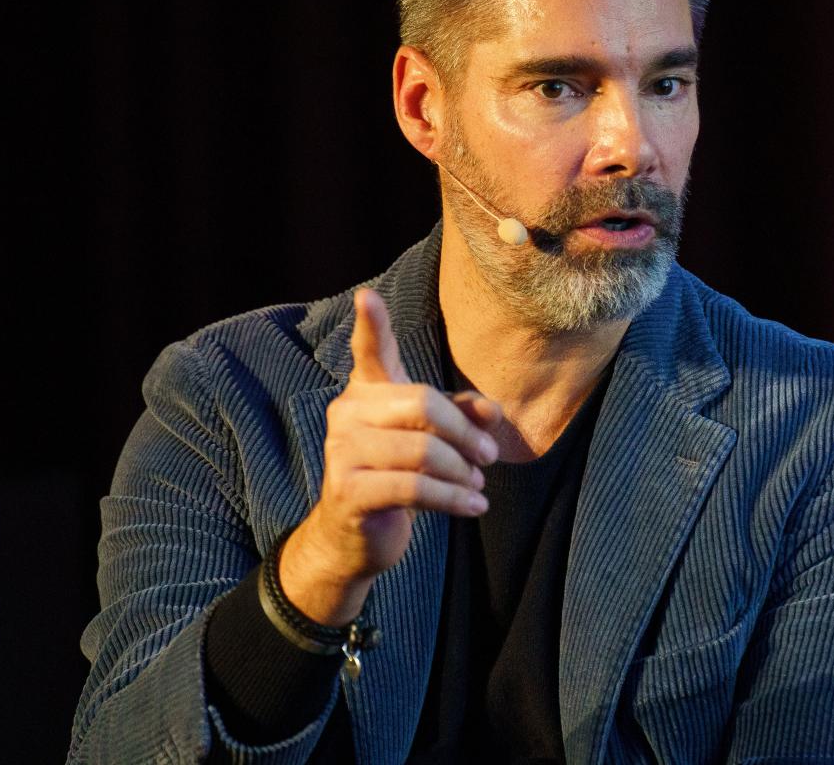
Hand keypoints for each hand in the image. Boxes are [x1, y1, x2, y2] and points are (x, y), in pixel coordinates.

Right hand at [278, 287, 502, 625]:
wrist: (355, 538)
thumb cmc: (398, 476)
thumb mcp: (433, 440)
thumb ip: (461, 417)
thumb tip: (491, 410)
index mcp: (367, 391)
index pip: (370, 352)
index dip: (370, 324)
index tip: (368, 296)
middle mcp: (347, 412)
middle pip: (422, 403)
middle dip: (465, 433)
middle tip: (489, 457)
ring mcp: (341, 450)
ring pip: (423, 450)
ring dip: (462, 472)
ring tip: (477, 485)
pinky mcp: (347, 490)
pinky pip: (415, 487)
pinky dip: (454, 499)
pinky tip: (474, 506)